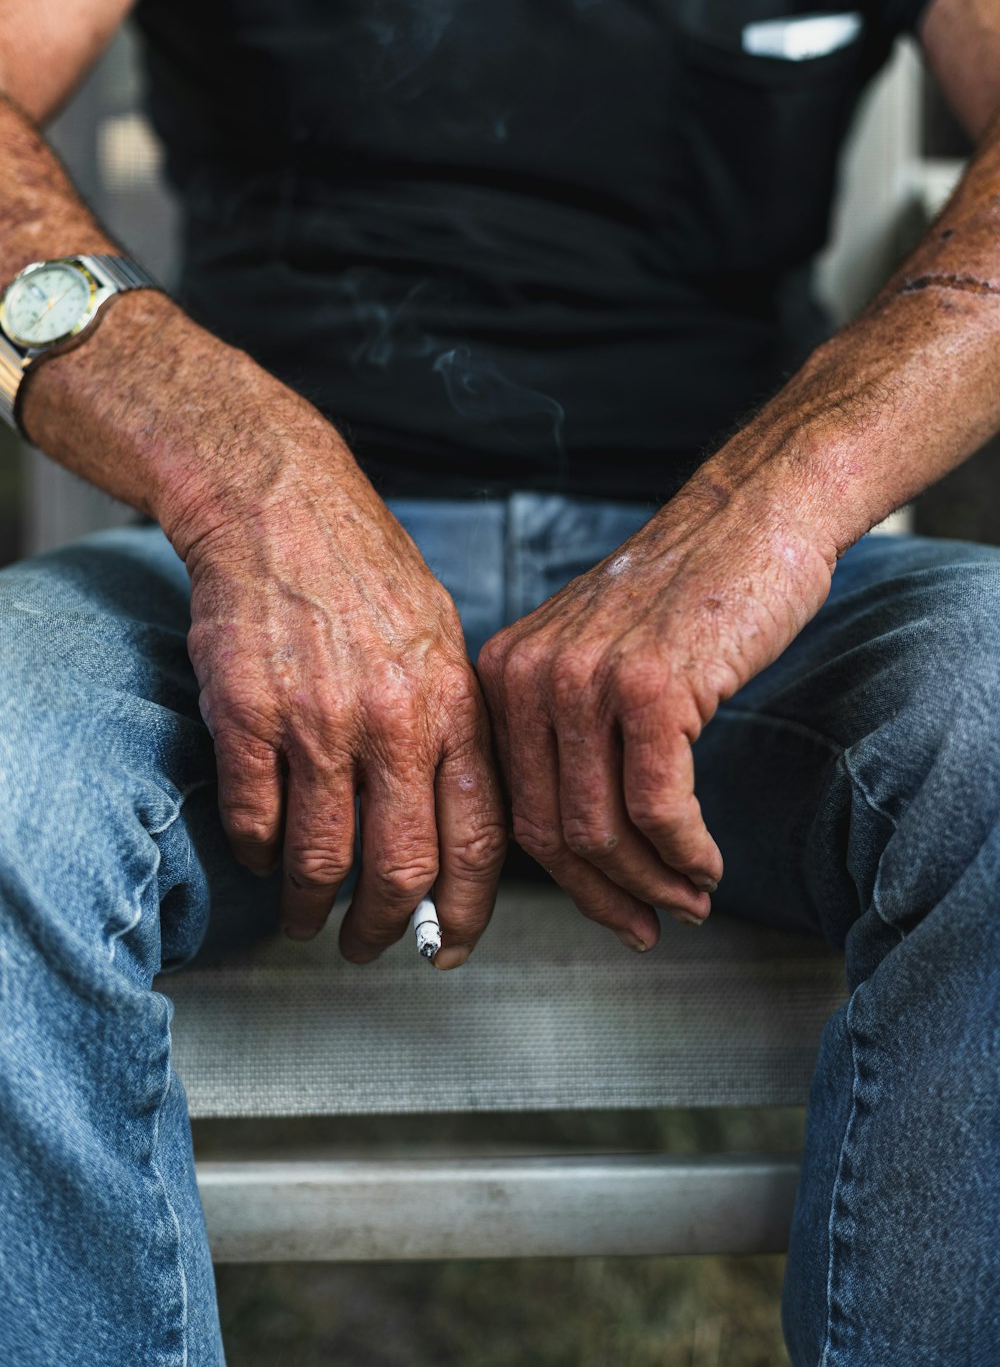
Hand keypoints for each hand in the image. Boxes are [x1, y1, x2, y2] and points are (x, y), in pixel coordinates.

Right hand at [169, 414, 506, 966]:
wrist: (282, 508)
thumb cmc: (366, 574)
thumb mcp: (440, 642)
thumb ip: (450, 730)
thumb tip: (454, 824)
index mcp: (453, 706)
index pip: (477, 840)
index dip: (466, 911)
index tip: (448, 944)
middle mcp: (393, 721)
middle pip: (399, 869)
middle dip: (384, 930)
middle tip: (370, 947)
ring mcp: (317, 721)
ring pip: (319, 859)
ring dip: (309, 907)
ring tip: (304, 917)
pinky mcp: (247, 715)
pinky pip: (254, 821)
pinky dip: (256, 855)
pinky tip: (261, 855)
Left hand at [477, 476, 835, 949]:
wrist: (752, 518)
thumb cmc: (687, 595)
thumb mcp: (595, 658)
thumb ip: (568, 734)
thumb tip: (578, 845)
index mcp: (504, 673)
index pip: (514, 807)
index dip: (563, 880)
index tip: (606, 912)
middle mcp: (529, 676)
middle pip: (548, 831)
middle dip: (605, 896)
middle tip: (649, 925)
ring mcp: (586, 680)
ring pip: (601, 829)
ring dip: (653, 883)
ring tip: (690, 900)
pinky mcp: (650, 686)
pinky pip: (658, 808)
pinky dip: (685, 853)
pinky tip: (709, 864)